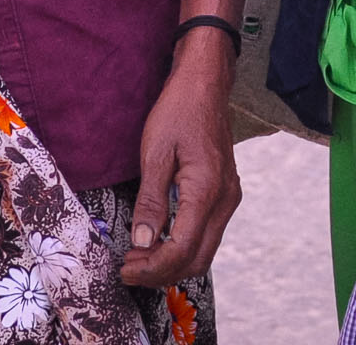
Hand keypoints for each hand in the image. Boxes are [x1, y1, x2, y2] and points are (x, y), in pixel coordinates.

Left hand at [119, 32, 241, 287]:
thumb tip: (143, 242)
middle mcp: (225, 200)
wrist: (205, 84)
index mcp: (206, 190)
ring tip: (140, 256)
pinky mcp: (226, 193)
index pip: (182, 249)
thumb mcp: (155, 152)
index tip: (126, 270)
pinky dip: (185, 246)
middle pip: (197, 259)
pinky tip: (161, 238)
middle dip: (162, 272)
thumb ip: (150, 201)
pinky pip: (208, 233)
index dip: (152, 267)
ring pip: (205, 251)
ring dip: (174, 261)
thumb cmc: (179, 110)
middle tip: (130, 268)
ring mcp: (229, 197)